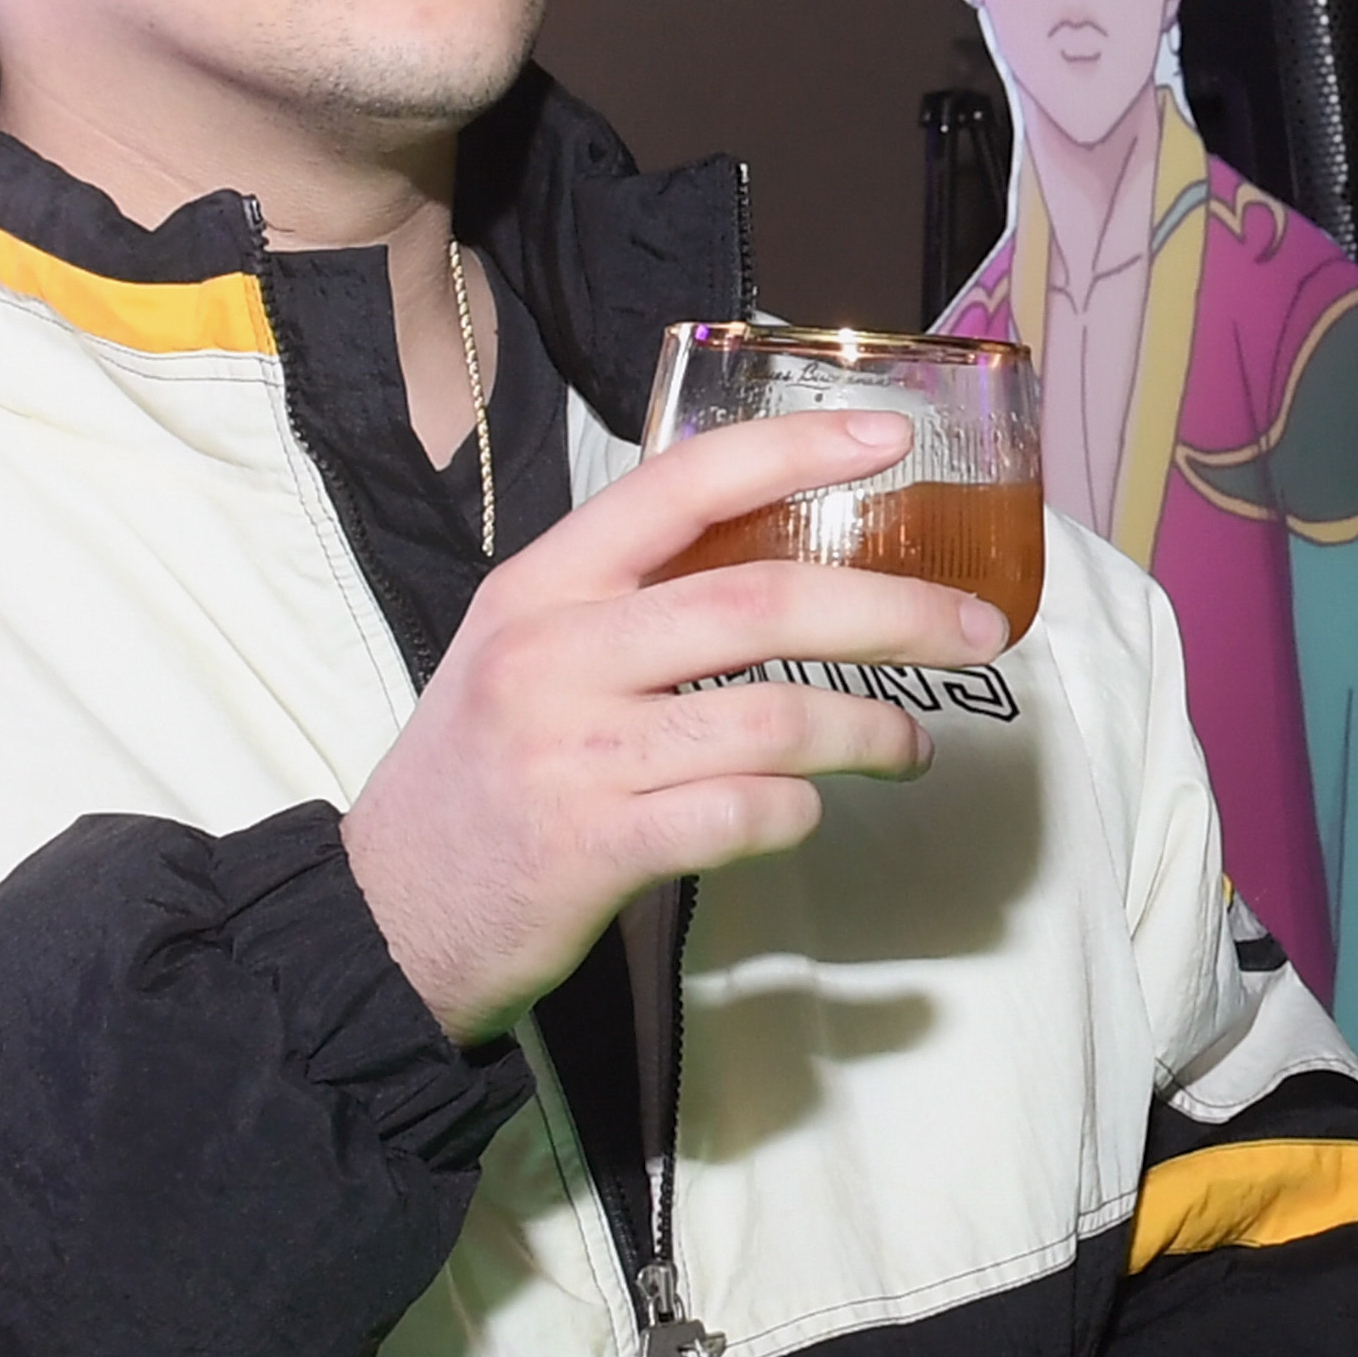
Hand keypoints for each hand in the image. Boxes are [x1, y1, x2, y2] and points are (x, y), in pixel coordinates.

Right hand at [341, 411, 1002, 1043]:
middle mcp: (555, 654)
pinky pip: (745, 813)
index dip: (797, 450)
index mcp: (540, 585)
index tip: (891, 439)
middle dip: (893, 610)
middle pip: (761, 603)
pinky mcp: (596, 847)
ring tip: (908, 746)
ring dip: (870, 731)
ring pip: (773, 718)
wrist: (384, 917)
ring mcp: (576, 752)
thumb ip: (627, 605)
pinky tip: (804, 812)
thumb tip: (784, 565)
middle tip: (974, 627)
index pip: (682, 483)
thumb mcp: (523, 655)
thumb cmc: (480, 778)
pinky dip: (798, 812)